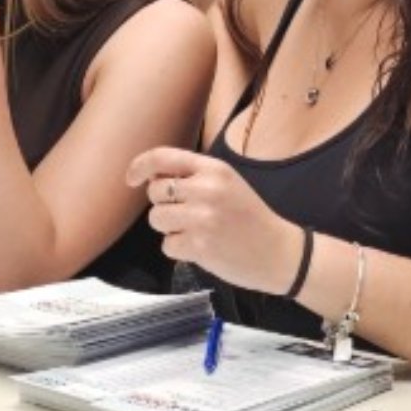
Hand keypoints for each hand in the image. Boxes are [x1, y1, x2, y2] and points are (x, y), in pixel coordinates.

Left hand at [126, 146, 303, 292]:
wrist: (280, 253)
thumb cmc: (251, 218)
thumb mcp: (228, 183)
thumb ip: (193, 176)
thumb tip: (151, 177)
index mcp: (214, 169)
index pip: (162, 157)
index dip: (139, 166)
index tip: (131, 179)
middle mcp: (207, 189)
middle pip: (155, 192)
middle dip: (163, 205)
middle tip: (186, 214)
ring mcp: (203, 218)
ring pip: (156, 219)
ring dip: (169, 228)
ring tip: (196, 231)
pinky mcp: (200, 246)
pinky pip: (167, 245)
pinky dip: (179, 249)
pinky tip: (202, 248)